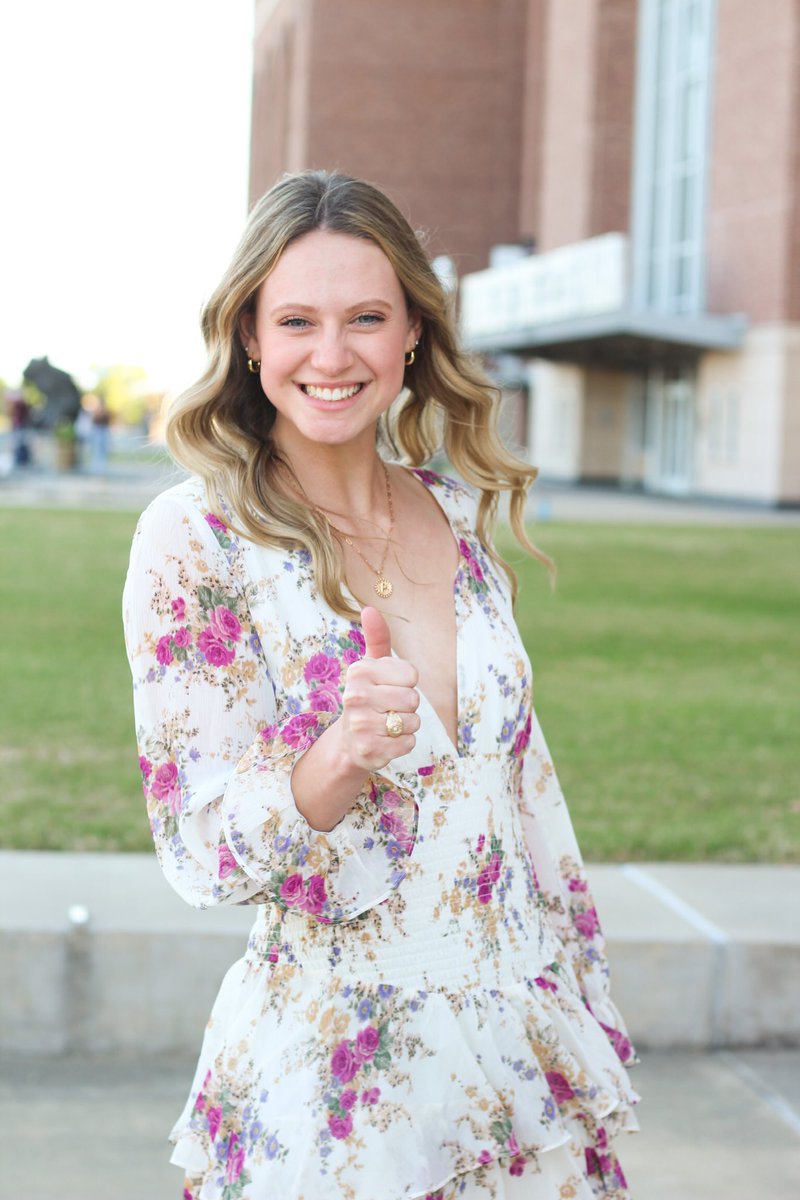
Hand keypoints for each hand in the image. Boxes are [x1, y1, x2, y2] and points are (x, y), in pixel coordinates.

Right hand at [338, 606, 420, 770]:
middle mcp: (356, 697)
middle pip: (413, 700)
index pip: (411, 675)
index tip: (388, 687)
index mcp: (359, 672)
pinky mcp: (370, 751)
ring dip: (406, 725)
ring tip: (386, 724)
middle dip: (407, 706)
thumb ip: (377, 638)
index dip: (406, 683)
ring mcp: (361, 726)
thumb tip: (369, 609)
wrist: (349, 741)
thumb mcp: (372, 666)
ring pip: (413, 722)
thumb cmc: (368, 696)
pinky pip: (409, 743)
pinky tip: (386, 740)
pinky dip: (403, 744)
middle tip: (387, 709)